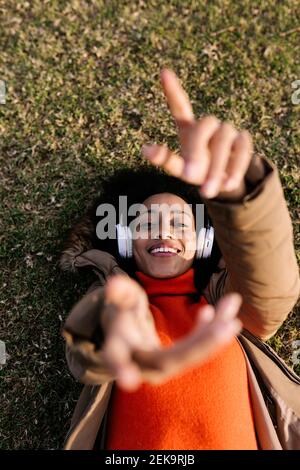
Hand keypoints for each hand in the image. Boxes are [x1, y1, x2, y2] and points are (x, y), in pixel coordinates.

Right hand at [100, 274, 242, 390]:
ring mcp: (161, 366)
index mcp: (119, 349)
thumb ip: (119, 294)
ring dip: (215, 333)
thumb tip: (114, 283)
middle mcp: (141, 364)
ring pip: (190, 355)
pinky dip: (208, 331)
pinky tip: (212, 311)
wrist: (127, 333)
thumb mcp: (118, 303)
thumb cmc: (121, 316)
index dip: (121, 369)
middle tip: (230, 324)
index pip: (118, 359)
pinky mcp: (176, 362)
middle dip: (201, 343)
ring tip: (232, 304)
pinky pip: (196, 350)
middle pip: (170, 359)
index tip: (129, 382)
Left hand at [141, 68, 262, 199]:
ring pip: (223, 141)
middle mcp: (209, 125)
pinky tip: (228, 185)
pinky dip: (235, 168)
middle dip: (197, 151)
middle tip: (189, 176)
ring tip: (207, 192)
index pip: (180, 106)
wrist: (223, 182)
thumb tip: (144, 148)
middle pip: (204, 127)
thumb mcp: (180, 169)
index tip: (164, 72)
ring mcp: (227, 131)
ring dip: (216, 168)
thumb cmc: (197, 171)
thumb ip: (166, 159)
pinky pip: (242, 150)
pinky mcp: (243, 141)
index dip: (172, 90)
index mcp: (189, 128)